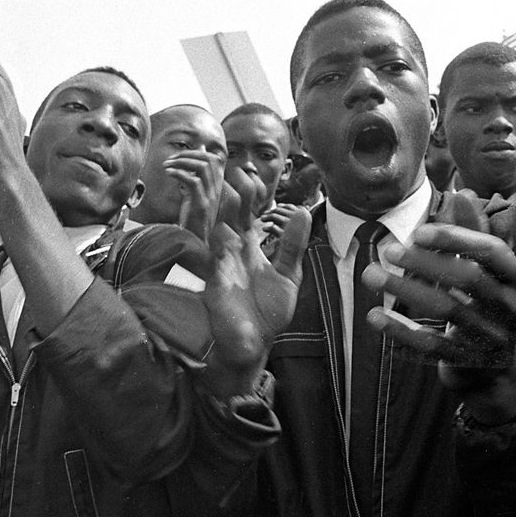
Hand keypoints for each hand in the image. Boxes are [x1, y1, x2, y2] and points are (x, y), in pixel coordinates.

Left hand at [163, 149, 223, 243]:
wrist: (193, 244)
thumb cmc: (191, 220)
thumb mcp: (194, 196)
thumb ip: (194, 178)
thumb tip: (191, 164)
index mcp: (216, 187)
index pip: (216, 160)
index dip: (199, 152)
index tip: (181, 156)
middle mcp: (216, 191)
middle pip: (210, 160)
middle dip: (188, 154)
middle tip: (171, 160)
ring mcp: (210, 198)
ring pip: (202, 167)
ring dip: (182, 161)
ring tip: (167, 165)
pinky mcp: (201, 206)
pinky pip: (193, 181)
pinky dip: (179, 173)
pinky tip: (168, 173)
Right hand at [202, 167, 310, 395]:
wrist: (254, 344)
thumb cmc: (268, 311)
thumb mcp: (288, 274)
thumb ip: (293, 245)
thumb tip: (304, 212)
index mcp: (248, 245)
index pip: (246, 211)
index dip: (249, 192)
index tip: (254, 176)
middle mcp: (231, 249)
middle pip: (227, 213)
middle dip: (230, 192)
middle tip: (237, 172)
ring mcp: (220, 264)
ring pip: (214, 229)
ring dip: (218, 209)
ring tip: (225, 188)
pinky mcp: (214, 283)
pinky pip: (210, 258)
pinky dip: (214, 244)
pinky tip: (222, 231)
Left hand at [363, 224, 515, 392]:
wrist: (494, 364)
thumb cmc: (487, 301)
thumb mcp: (487, 268)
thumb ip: (472, 232)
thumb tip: (461, 193)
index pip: (492, 250)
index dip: (457, 237)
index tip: (420, 231)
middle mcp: (509, 304)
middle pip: (467, 278)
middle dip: (425, 262)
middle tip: (388, 250)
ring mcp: (489, 333)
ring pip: (445, 308)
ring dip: (404, 290)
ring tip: (370, 275)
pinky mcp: (465, 358)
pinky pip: (430, 343)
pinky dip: (401, 330)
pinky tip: (374, 316)